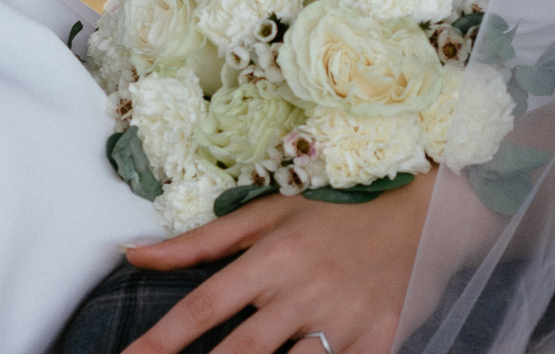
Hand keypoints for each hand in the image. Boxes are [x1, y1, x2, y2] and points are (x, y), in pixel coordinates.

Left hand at [120, 172, 434, 353]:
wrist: (421, 217)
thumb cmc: (334, 215)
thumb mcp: (267, 215)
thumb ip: (199, 242)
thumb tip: (133, 254)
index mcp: (272, 257)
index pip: (203, 308)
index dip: (161, 341)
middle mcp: (303, 291)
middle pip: (240, 351)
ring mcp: (343, 322)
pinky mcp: (379, 342)